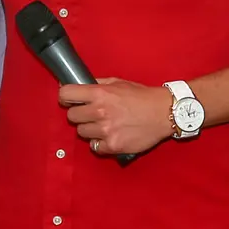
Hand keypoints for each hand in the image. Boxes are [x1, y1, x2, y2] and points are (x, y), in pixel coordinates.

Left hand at [59, 78, 174, 155]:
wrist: (164, 113)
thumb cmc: (141, 96)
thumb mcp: (118, 82)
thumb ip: (96, 83)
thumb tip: (78, 83)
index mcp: (99, 93)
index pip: (66, 94)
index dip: (65, 96)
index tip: (68, 99)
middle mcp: (100, 112)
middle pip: (71, 116)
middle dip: (79, 114)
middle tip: (90, 113)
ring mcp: (106, 130)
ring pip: (81, 132)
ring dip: (89, 129)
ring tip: (103, 124)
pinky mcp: (113, 145)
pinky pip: (94, 147)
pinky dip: (100, 143)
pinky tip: (109, 135)